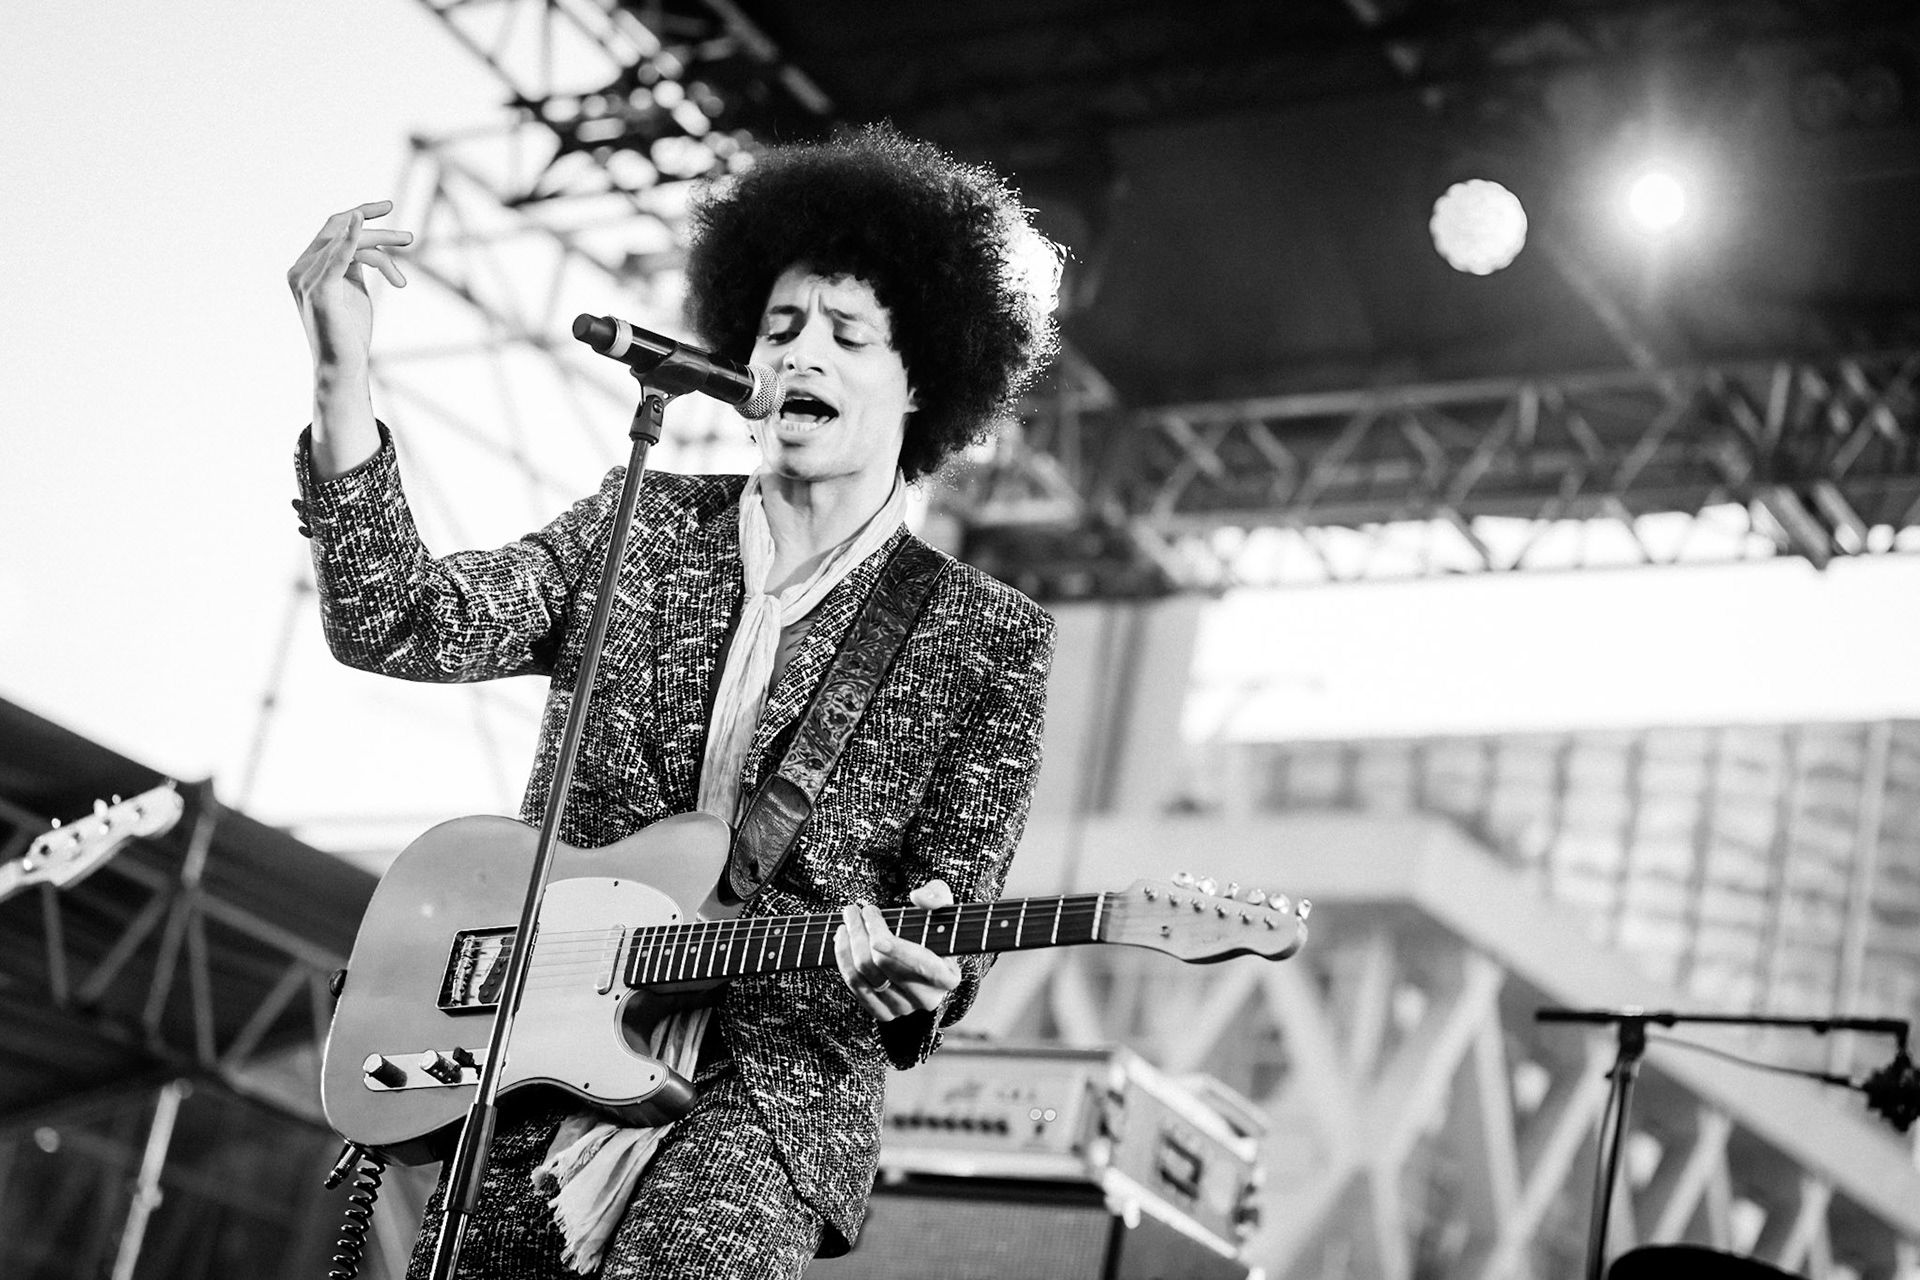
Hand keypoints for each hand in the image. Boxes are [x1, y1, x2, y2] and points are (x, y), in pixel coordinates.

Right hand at [286, 200, 411, 375]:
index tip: (387, 206)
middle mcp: (300, 269)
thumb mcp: (353, 289)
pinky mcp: (319, 291)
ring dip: (383, 244)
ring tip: (409, 243)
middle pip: (339, 231)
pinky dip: (349, 239)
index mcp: (306, 266)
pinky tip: (361, 222)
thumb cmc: (349, 332)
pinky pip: (336, 259)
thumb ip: (353, 265)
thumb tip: (367, 245)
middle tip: (409, 237)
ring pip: (347, 245)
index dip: (359, 213)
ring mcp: (306, 279)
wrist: (343, 366)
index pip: (332, 229)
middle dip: (377, 230)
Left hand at [835, 880, 961, 1022]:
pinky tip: (842, 939)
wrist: (925, 956)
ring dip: (849, 943)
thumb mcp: (943, 907)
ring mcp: (904, 1008)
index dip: (892, 941)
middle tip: (854, 910)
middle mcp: (927, 998)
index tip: (870, 912)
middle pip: (882, 965)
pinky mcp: (883, 1012)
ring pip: (865, 975)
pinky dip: (844, 960)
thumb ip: (937, 895)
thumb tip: (918, 897)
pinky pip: (856, 987)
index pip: (917, 963)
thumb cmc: (933, 930)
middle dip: (862, 932)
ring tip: (847, 920)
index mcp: (947, 977)